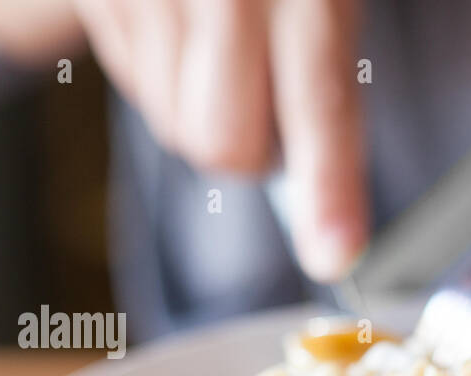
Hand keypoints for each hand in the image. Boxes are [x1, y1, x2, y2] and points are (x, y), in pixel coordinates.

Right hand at [71, 0, 367, 281]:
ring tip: (222, 33)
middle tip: (274, 103)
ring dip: (205, 107)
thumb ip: (329, 59)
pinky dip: (163, 70)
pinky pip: (134, 79)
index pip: (318, 101)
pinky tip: (178, 14)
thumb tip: (326, 198)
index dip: (330, 190)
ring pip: (175, 121)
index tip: (336, 257)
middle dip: (253, 149)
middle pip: (223, 142)